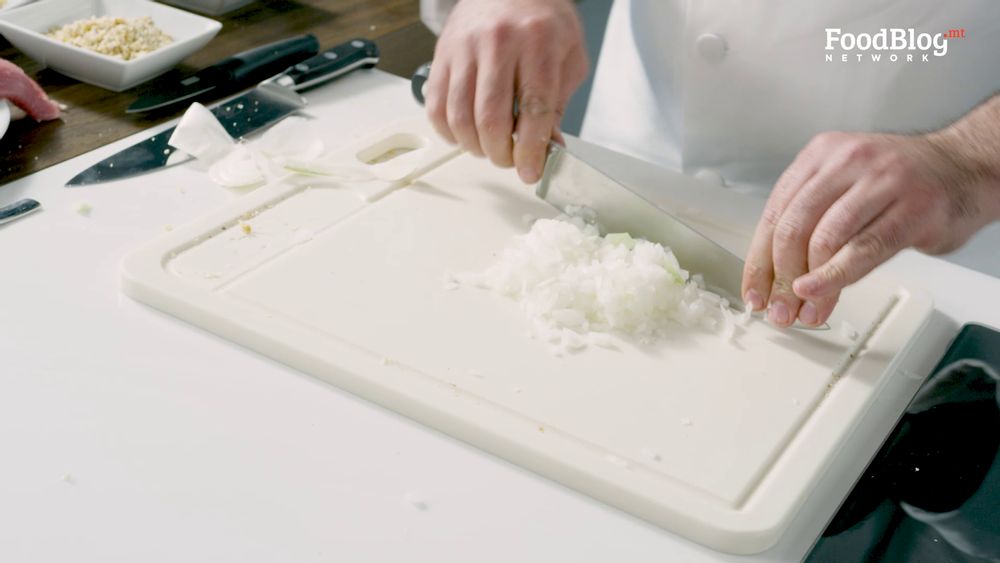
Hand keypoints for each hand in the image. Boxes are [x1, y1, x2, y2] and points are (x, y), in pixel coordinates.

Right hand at [425, 0, 587, 182]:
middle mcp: (499, 42)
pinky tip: (463, 135)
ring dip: (474, 146)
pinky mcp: (442, 54)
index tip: (530, 171)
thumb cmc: (542, 20)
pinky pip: (436, 105)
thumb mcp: (568, 57)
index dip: (530, 149)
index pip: (533, 108)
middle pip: (492, 117)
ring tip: (487, 148)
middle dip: (500, 153)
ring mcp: (465, 48)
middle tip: (508, 160)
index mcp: (538, 42)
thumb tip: (548, 148)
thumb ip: (557, 104)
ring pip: (460, 116)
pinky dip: (448, 131)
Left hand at [742, 131, 999, 327]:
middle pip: (793, 228)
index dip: (758, 261)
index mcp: (820, 155)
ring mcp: (881, 182)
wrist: (965, 167)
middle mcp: (847, 161)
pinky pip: (863, 250)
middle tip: (778, 308)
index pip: (774, 214)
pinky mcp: (913, 208)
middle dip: (779, 278)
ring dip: (807, 285)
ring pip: (824, 240)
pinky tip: (820, 293)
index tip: (754, 291)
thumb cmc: (900, 183)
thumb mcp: (844, 186)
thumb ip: (811, 221)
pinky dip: (834, 277)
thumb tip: (776, 276)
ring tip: (804, 311)